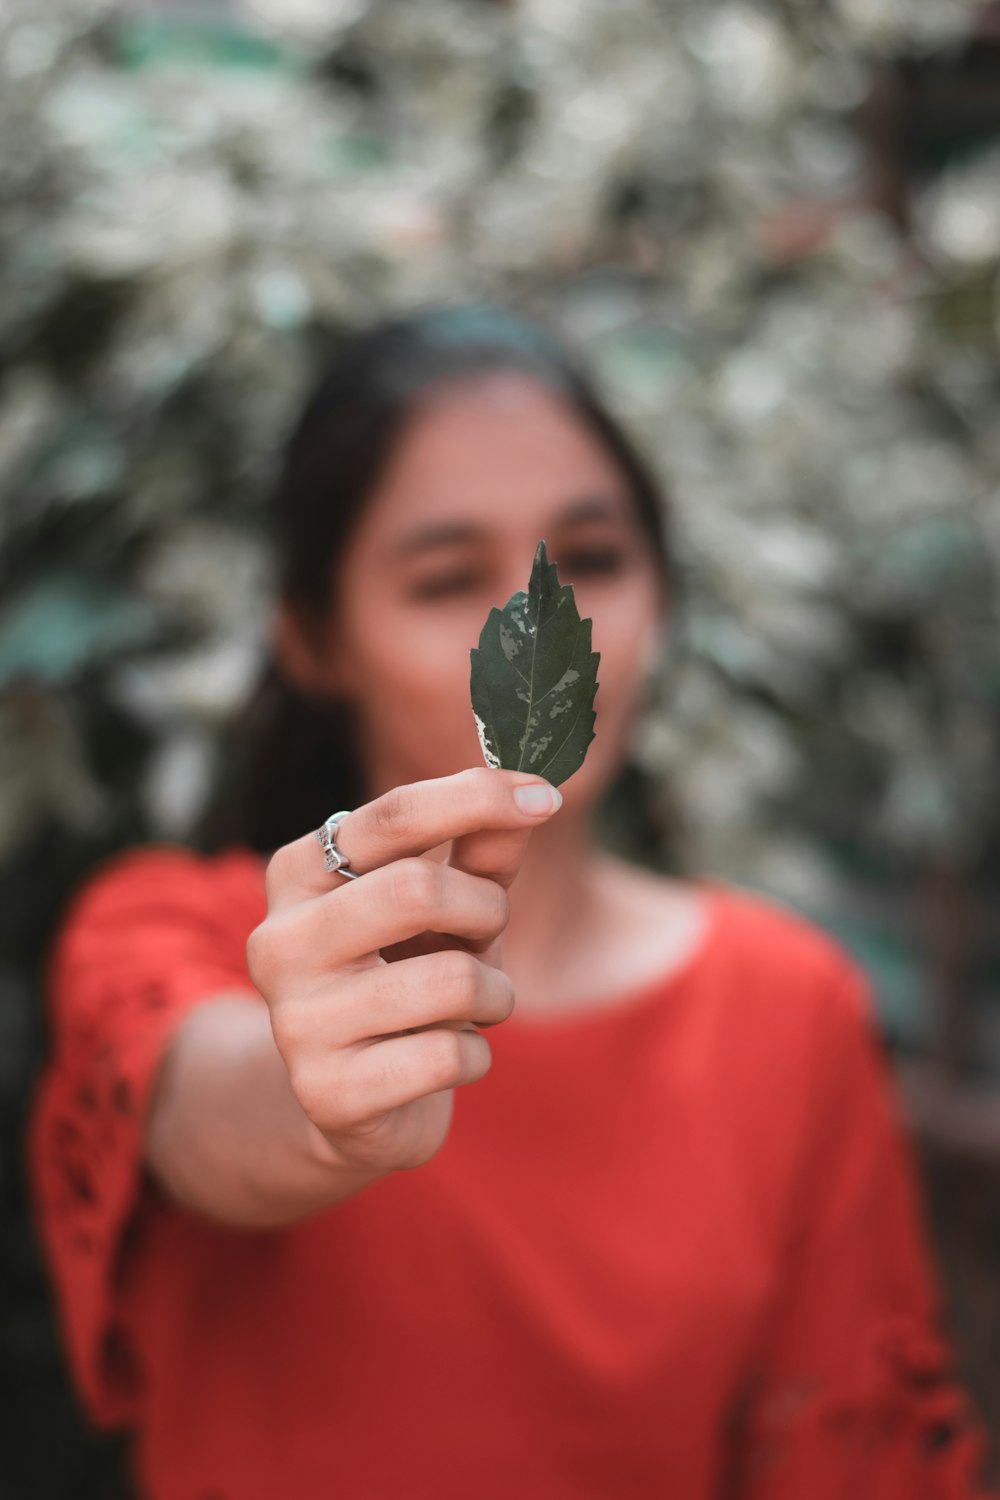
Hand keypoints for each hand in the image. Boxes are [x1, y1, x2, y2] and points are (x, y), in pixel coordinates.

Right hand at [245, 767, 561, 1177]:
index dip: (478, 798)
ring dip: (493, 992)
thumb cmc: (406, 976)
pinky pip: (448, 1057)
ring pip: (449, 981)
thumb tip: (533, 792)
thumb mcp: (444, 907)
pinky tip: (447, 1058)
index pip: (394, 816)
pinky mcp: (328, 1093)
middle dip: (485, 909)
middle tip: (490, 930)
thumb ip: (479, 851)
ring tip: (474, 1005)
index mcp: (299, 874)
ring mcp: (297, 1022)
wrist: (350, 1098)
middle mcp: (281, 941)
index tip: (547, 796)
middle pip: (419, 890)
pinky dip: (475, 1054)